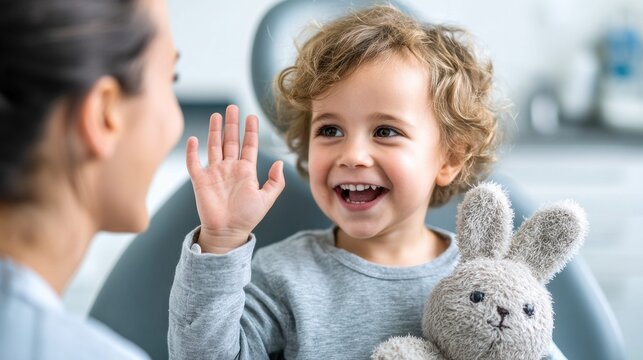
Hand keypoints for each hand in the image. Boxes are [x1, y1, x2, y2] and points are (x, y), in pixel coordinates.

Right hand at [186, 105, 284, 253]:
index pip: (249, 145)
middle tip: (233, 107)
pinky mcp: (200, 180)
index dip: (250, 131)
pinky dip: (192, 151)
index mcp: (246, 171)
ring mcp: (214, 173)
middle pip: (231, 141)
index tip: (252, 116)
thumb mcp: (267, 199)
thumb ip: (275, 182)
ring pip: (214, 146)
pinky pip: (194, 162)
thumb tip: (281, 163)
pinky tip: (193, 138)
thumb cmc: (247, 218)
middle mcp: (230, 168)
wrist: (227, 233)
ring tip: (217, 115)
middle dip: (232, 124)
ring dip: (215, 131)